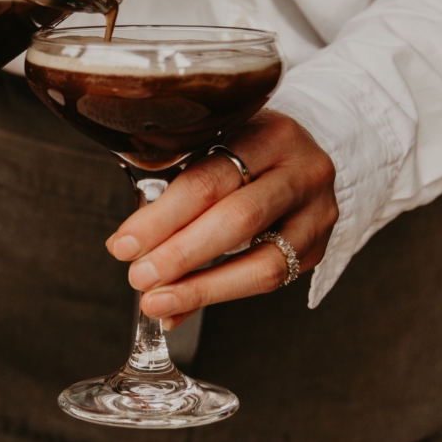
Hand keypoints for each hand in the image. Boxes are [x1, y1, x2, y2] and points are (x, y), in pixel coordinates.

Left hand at [107, 111, 338, 324]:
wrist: (299, 157)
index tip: (124, 244)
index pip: (210, 180)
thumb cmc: (242, 154)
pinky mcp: (317, 248)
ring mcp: (317, 212)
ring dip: (202, 287)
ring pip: (262, 261)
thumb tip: (124, 247)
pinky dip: (218, 296)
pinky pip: (269, 280)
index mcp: (268, 133)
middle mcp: (302, 170)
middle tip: (140, 277)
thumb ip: (174, 196)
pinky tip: (181, 307)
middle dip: (180, 254)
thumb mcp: (210, 152)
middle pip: (238, 219)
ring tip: (156, 302)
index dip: (163, 217)